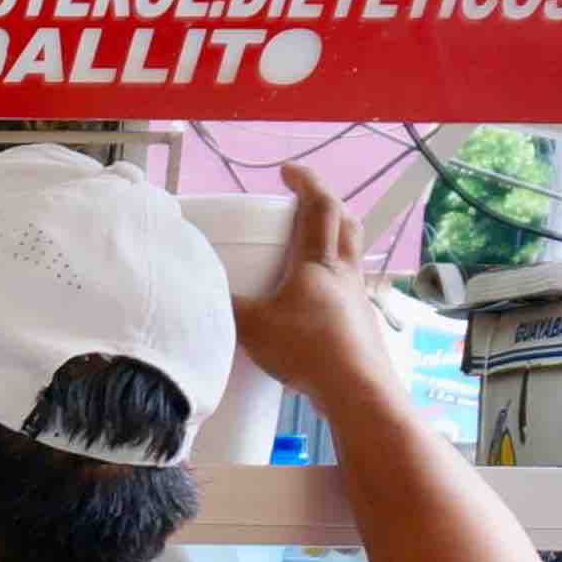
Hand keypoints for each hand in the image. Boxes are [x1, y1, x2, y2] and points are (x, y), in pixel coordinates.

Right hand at [227, 163, 400, 415]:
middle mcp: (344, 272)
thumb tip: (200, 293)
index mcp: (318, 262)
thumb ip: (227, 307)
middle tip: (303, 206)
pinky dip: (332, 280)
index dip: (306, 182)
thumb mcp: (254, 327)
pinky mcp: (361, 322)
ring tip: (308, 251)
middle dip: (326, 205)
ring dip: (333, 240)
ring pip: (350, 254)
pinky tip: (315, 301)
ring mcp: (357, 297)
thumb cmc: (307, 350)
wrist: (356, 389)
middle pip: (346, 223)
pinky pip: (348, 286)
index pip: (319, 206)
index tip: (287, 172)